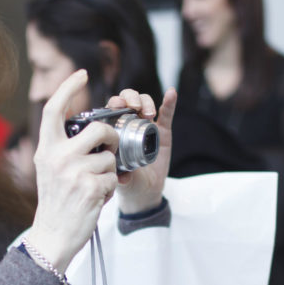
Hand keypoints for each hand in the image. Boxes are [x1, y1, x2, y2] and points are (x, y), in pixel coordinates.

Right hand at [26, 70, 119, 270]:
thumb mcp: (49, 169)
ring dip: (109, 172)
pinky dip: (110, 188)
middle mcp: (57, 157)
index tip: (81, 73)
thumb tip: (91, 131)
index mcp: (46, 149)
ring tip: (95, 185)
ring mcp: (74, 172)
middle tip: (109, 150)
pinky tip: (96, 197)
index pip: (54, 109)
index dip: (68, 87)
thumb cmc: (56, 201)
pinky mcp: (90, 187)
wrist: (53, 235)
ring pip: (110, 157)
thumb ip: (63, 148)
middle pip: (98, 129)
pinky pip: (113, 178)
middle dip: (112, 138)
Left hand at [109, 88, 177, 213]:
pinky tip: (171, 93)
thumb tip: (122, 176)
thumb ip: (122, 176)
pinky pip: (167, 114)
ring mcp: (147, 126)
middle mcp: (129, 124)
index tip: (118, 105)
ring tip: (149, 113)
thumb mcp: (123, 179)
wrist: (146, 191)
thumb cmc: (128, 182)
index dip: (115, 102)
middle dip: (131, 97)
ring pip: (146, 103)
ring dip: (147, 101)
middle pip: (129, 100)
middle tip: (134, 106)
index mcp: (114, 130)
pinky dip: (170, 102)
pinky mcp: (162, 131)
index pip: (112, 109)